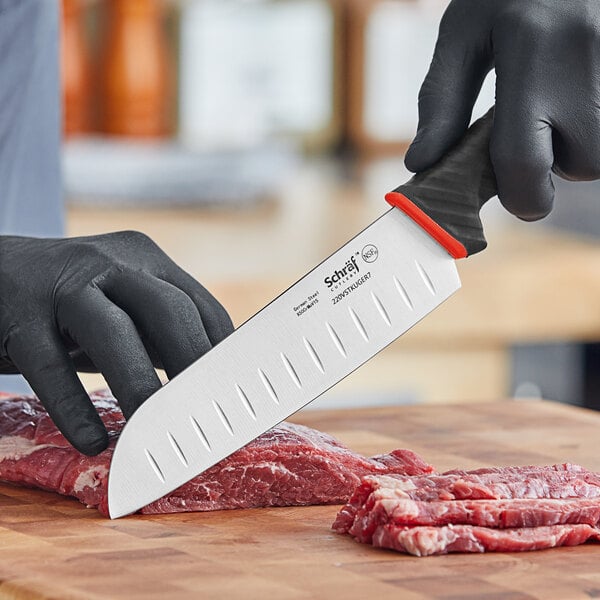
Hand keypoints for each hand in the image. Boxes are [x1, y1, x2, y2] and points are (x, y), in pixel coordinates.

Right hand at [0, 232, 233, 454]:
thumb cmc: (67, 305)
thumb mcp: (120, 308)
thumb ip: (159, 336)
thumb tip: (206, 386)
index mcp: (146, 261)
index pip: (202, 307)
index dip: (224, 355)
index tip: (235, 398)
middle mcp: (111, 263)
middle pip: (169, 310)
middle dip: (194, 365)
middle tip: (207, 416)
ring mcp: (63, 282)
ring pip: (113, 331)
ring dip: (139, 387)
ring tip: (154, 435)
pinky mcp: (18, 311)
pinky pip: (50, 363)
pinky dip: (74, 407)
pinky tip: (92, 440)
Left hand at [405, 0, 599, 220]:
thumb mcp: (464, 33)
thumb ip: (442, 100)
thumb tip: (421, 163)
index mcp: (530, 48)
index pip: (524, 159)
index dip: (523, 197)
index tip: (521, 201)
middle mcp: (584, 51)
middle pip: (585, 164)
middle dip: (561, 168)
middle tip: (543, 140)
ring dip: (586, 144)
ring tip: (564, 109)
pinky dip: (597, 122)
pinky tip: (581, 95)